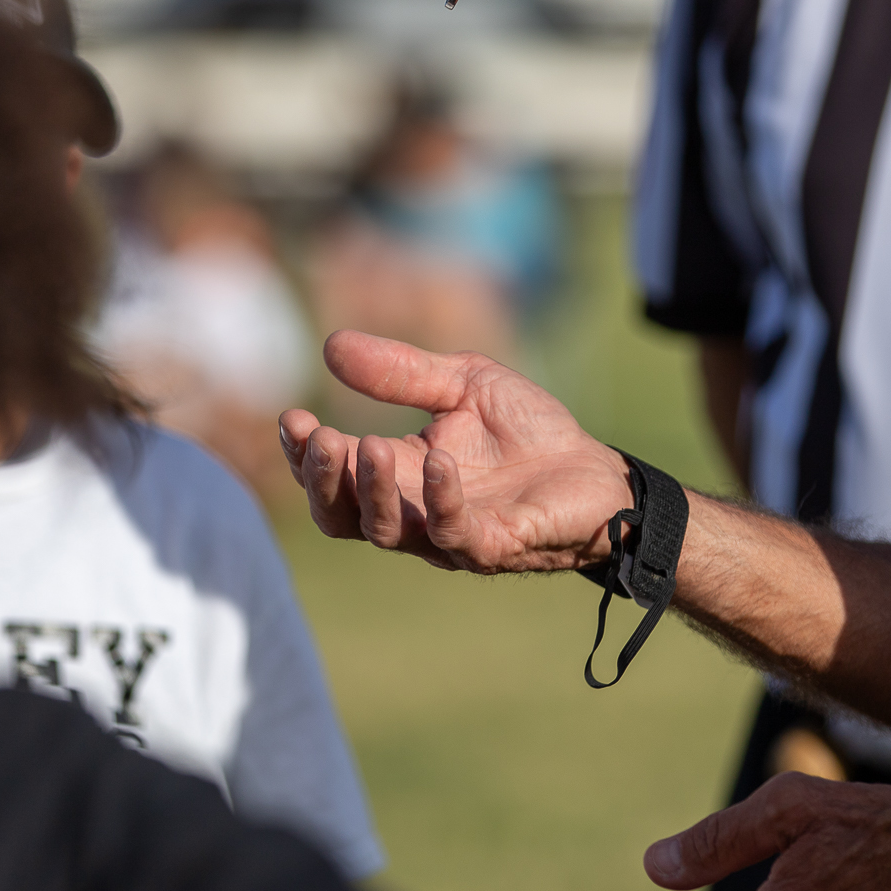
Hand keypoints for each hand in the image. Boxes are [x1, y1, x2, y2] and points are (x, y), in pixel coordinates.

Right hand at [278, 332, 634, 573]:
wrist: (598, 472)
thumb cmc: (529, 432)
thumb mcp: (462, 383)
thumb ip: (401, 371)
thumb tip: (331, 345)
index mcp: (398, 474)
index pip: (333, 477)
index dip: (304, 456)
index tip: (292, 417)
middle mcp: (412, 512)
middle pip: (340, 516)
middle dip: (320, 480)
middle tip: (316, 438)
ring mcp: (449, 535)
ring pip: (385, 532)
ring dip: (368, 490)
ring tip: (365, 445)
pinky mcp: (492, 545)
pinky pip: (453, 533)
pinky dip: (438, 499)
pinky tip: (437, 459)